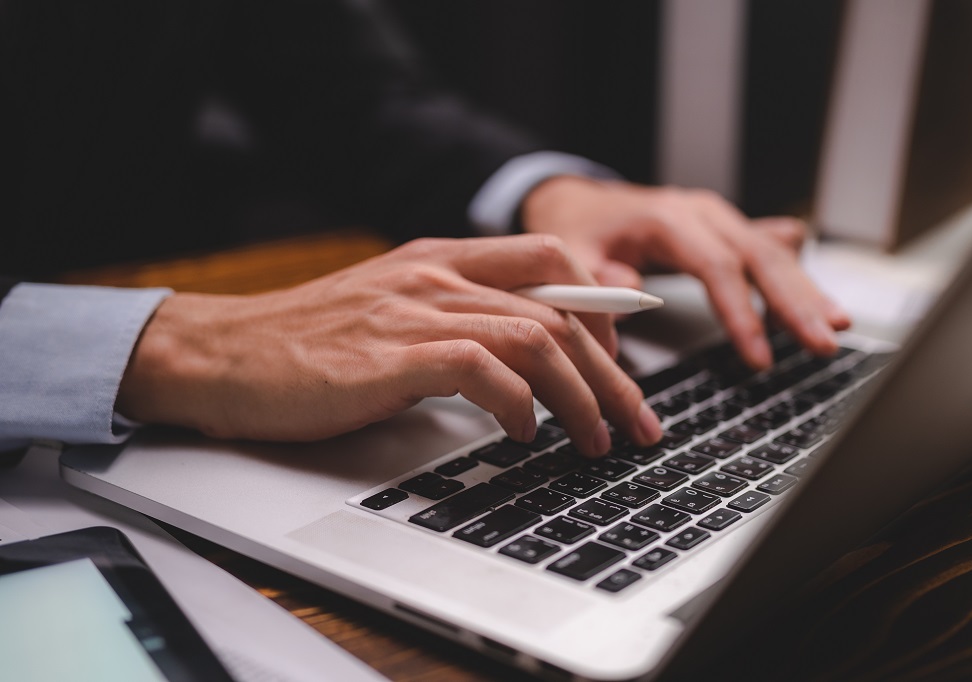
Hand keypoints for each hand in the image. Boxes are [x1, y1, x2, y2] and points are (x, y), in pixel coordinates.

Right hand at [115, 235, 663, 455]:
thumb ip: (453, 320)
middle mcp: (437, 275)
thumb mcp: (391, 313)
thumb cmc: (305, 343)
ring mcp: (416, 310)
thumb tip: (522, 362)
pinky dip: (520, 404)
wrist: (221, 353)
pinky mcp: (393, 355)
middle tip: (637, 421)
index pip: (551, 263)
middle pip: (562, 310)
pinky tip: (526, 434)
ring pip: (538, 338)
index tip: (620, 363)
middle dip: (613, 373)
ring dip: (582, 396)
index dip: (601, 312)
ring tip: (597, 440)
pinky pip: (485, 370)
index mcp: (440, 259)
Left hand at [521, 176, 850, 369]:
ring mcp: (719, 219)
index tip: (759, 357)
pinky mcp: (726, 230)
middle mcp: (703, 213)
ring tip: (840, 325)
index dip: (741, 313)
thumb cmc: (577, 229)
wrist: (579, 201)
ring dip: (807, 291)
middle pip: (759, 257)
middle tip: (825, 343)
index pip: (717, 267)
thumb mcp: (569, 254)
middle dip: (795, 303)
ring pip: (773, 253)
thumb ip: (593, 280)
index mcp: (668, 218)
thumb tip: (626, 303)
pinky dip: (796, 277)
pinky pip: (768, 251)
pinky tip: (823, 298)